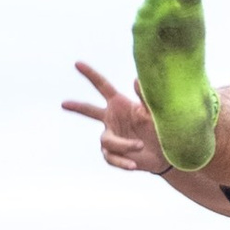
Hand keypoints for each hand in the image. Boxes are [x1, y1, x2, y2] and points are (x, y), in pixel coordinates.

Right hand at [65, 61, 166, 175]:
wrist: (165, 155)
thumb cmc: (159, 128)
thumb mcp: (153, 113)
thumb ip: (144, 97)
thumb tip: (136, 79)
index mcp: (119, 104)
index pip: (102, 86)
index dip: (90, 74)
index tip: (77, 63)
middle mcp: (111, 119)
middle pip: (90, 110)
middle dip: (77, 107)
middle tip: (64, 103)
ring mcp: (110, 137)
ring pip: (107, 140)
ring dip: (124, 144)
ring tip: (140, 145)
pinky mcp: (113, 155)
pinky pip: (112, 158)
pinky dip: (123, 162)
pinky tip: (134, 165)